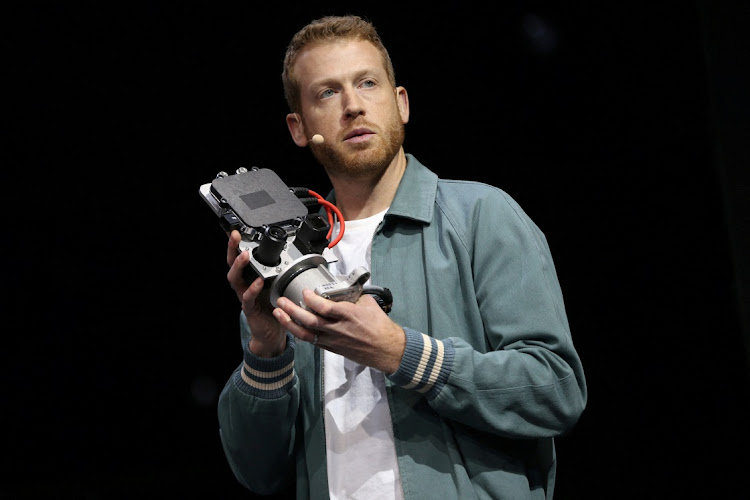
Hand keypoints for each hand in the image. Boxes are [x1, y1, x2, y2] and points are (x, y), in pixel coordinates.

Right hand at [227, 230, 285, 356]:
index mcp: (251, 276)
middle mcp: (245, 284)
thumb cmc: (274, 307)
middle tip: (235, 236)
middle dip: (232, 249)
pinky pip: (247, 298)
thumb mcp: (278, 284)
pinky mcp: (249, 308)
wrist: (271, 332)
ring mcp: (244, 296)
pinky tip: (258, 282)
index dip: (237, 244)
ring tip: (245, 255)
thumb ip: (282, 271)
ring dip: (239, 266)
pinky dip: (252, 289)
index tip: (236, 230)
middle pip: (232, 264)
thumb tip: (295, 254)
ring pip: (235, 279)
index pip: (240, 257)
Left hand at [273, 289, 405, 373]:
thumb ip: (352, 296)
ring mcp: (333, 341)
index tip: (305, 292)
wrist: (386, 349)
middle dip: (292, 310)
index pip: (324, 307)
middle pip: (309, 321)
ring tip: (279, 314)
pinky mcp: (332, 348)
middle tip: (281, 301)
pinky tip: (293, 326)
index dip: (311, 299)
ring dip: (290, 324)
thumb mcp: (368, 304)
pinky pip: (312, 341)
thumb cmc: (380, 327)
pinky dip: (301, 333)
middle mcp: (338, 329)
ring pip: (306, 334)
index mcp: (348, 315)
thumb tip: (342, 288)